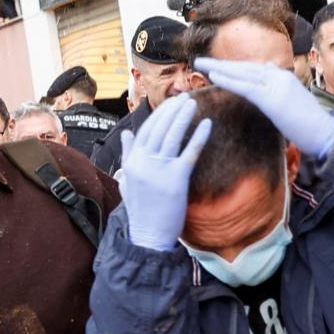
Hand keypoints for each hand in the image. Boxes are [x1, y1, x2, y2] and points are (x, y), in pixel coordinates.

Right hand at [119, 96, 212, 250]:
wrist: (148, 236)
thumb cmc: (140, 210)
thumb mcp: (127, 180)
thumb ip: (128, 155)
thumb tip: (126, 134)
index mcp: (132, 163)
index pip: (145, 131)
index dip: (158, 115)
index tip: (170, 104)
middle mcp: (143, 163)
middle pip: (159, 129)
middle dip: (172, 110)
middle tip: (185, 97)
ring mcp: (159, 171)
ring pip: (172, 136)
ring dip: (183, 117)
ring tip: (193, 103)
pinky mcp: (176, 180)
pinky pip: (189, 153)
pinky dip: (198, 137)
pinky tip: (207, 124)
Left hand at [194, 57, 333, 159]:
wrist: (325, 133)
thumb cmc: (310, 125)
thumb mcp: (292, 102)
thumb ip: (279, 88)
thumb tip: (269, 74)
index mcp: (284, 78)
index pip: (254, 69)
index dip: (234, 68)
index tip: (217, 66)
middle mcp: (279, 77)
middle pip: (245, 67)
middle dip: (222, 64)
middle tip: (201, 61)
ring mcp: (276, 86)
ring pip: (242, 73)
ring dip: (219, 68)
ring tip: (200, 64)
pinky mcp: (272, 98)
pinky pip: (245, 86)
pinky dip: (228, 80)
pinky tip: (213, 76)